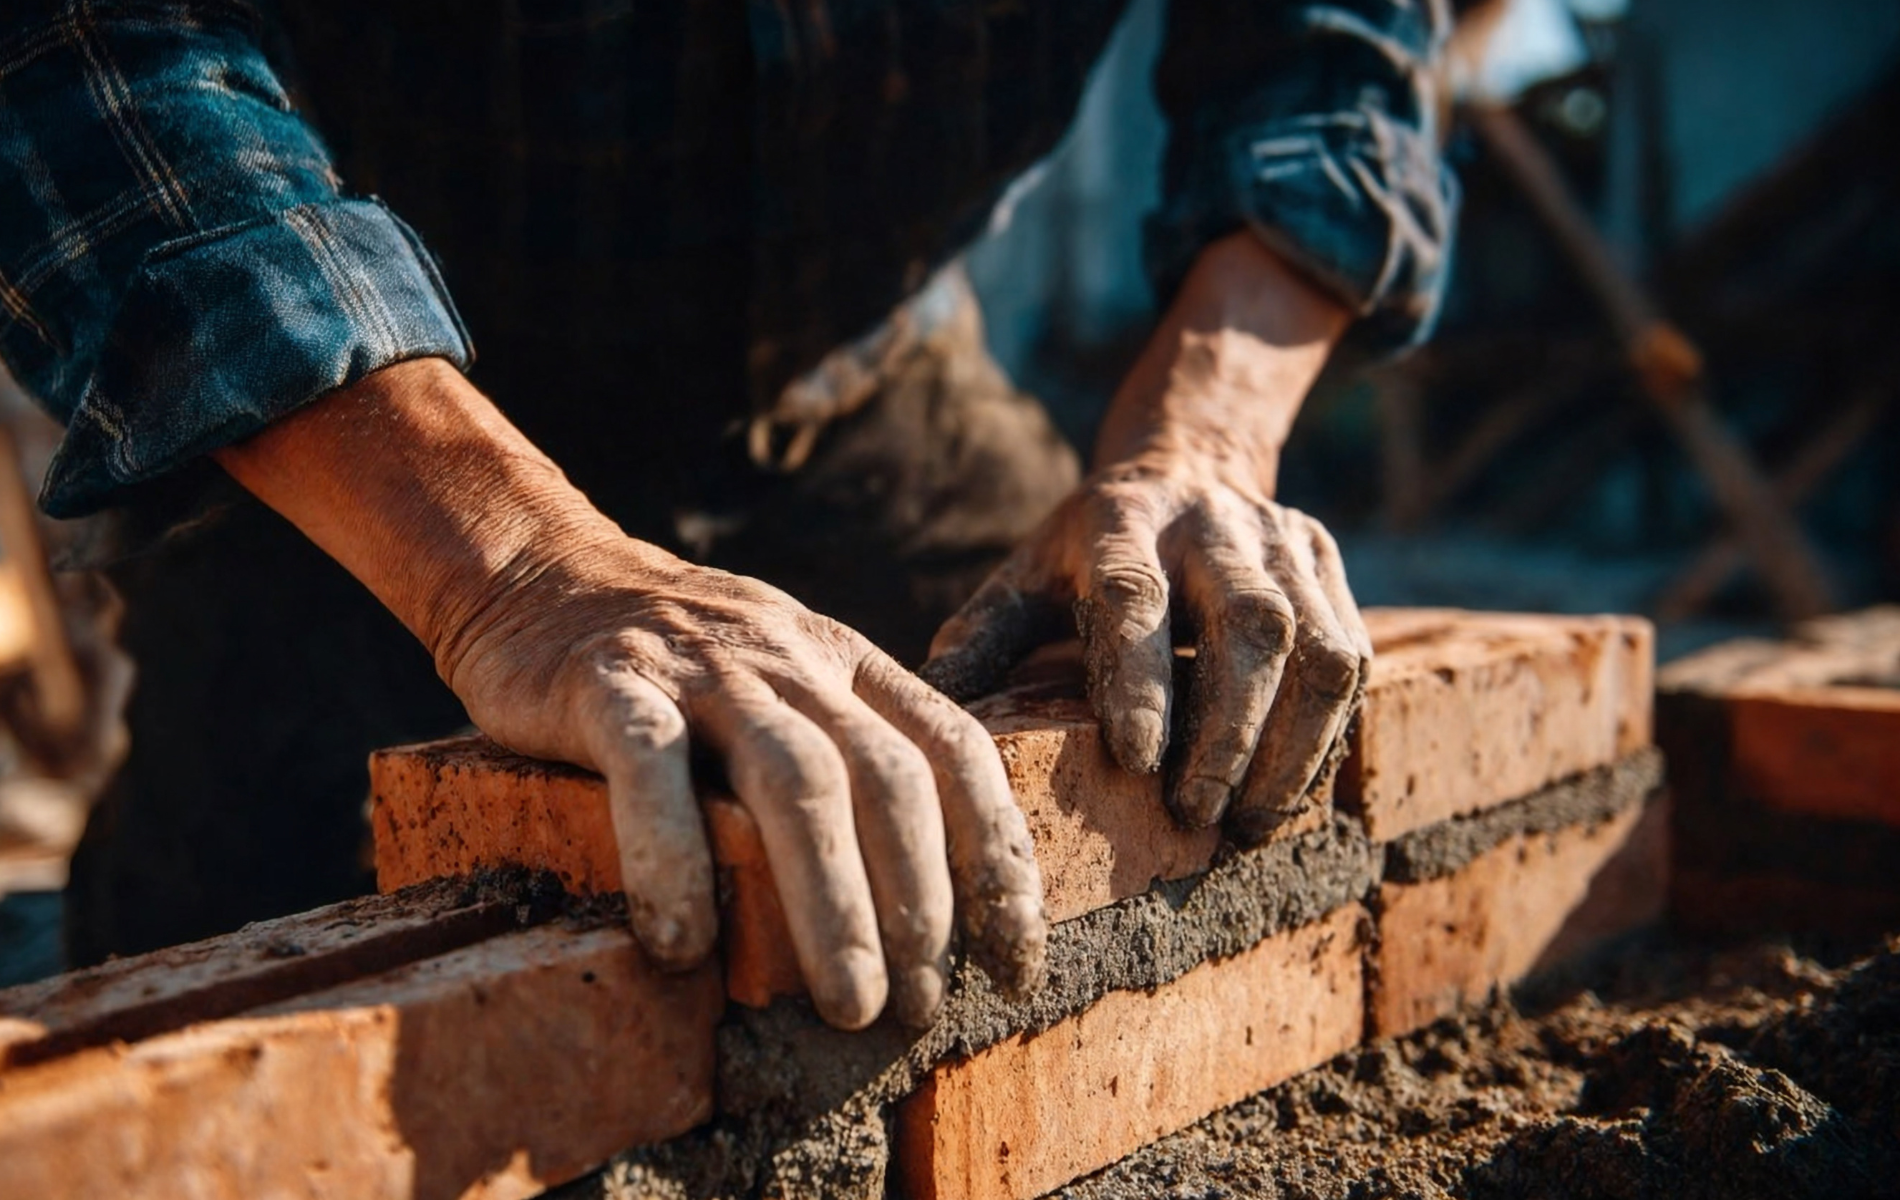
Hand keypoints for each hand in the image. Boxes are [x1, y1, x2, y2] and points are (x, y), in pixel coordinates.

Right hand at [215, 360, 1044, 1030]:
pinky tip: (681, 946)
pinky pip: (650, 770)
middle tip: (919, 1009)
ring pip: (795, 781)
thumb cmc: (679, 667)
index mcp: (849, 664)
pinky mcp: (608, 683)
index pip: (958, 752)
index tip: (1015, 964)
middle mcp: (793, 658)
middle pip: (888, 780)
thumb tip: (925, 909)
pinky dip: (672, 860)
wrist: (541, 572)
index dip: (1000, 860)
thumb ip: (850, 757)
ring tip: (849, 1006)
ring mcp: (701, 667)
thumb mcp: (788, 685)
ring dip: (835, 903)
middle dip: (921, 904)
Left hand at [924, 234, 1369, 840]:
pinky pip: (1350, 659)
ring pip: (1317, 649)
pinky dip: (1326, 737)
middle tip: (1196, 815)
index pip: (1136, 599)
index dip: (1142, 681)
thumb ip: (981, 639)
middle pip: (1248, 627)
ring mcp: (1284, 541)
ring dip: (1289, 749)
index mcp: (1122, 522)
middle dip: (1230, 734)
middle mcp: (1214, 524)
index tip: (1139, 761)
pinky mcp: (1329, 566)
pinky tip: (1287, 792)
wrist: (1186, 465)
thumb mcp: (1025, 576)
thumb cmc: (1087, 551)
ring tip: (1248, 823)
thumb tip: (926, 710)